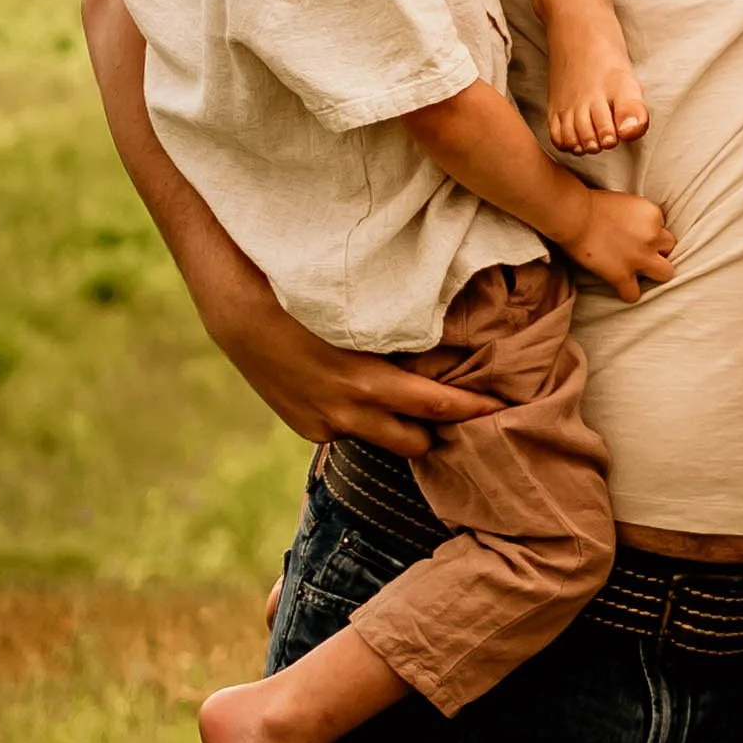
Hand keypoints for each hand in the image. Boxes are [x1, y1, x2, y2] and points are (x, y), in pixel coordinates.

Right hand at [199, 252, 492, 456]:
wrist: (240, 314)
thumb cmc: (306, 299)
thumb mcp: (359, 316)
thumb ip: (400, 334)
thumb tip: (444, 338)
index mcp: (369, 380)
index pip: (437, 405)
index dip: (473, 409)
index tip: (502, 408)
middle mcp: (351, 411)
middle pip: (417, 442)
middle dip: (439, 432)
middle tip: (459, 414)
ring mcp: (327, 425)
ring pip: (385, 443)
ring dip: (402, 431)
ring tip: (415, 411)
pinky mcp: (308, 429)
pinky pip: (349, 433)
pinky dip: (361, 420)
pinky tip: (359, 398)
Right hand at [561, 185, 676, 302]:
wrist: (573, 215)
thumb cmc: (591, 203)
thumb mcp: (626, 202)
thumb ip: (637, 217)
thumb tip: (636, 229)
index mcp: (653, 214)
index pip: (661, 227)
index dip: (647, 231)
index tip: (632, 232)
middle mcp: (652, 235)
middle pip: (669, 248)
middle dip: (657, 251)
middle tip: (640, 252)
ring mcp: (639, 257)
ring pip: (665, 273)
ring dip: (652, 272)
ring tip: (637, 271)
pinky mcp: (622, 275)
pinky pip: (634, 294)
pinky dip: (628, 292)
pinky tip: (620, 286)